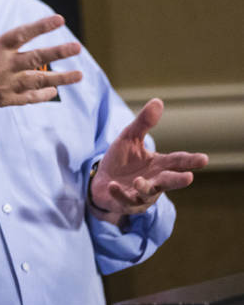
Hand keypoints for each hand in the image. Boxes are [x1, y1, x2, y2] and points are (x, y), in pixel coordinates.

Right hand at [0, 0, 83, 117]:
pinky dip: (42, 95)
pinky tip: (54, 91)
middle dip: (59, 53)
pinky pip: (27, 98)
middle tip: (77, 47)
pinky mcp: (3, 100)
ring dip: (60, 78)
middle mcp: (2, 67)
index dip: (41, 26)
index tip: (59, 20)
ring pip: (38, 81)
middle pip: (37, 58)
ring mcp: (4, 85)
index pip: (22, 34)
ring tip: (79, 75)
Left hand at [89, 98, 208, 218]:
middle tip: (188, 178)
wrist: (100, 182)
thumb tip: (158, 101)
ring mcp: (141, 194)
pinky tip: (113, 186)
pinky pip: (124, 200)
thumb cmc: (120, 160)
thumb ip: (143, 123)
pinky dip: (119, 193)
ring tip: (139, 181)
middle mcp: (154, 181)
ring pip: (147, 193)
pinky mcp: (125, 203)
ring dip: (144, 187)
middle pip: (169, 181)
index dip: (190, 160)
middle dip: (178, 180)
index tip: (204, 159)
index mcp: (159, 165)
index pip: (177, 161)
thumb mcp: (129, 138)